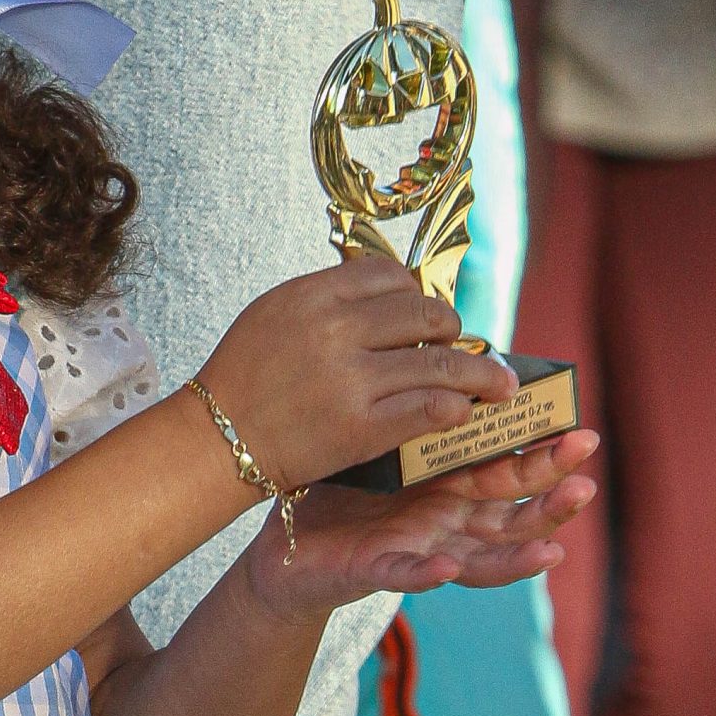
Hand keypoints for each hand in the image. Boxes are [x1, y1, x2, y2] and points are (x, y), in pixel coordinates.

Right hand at [193, 256, 520, 492]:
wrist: (217, 439)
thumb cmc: (246, 374)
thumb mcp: (275, 310)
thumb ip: (331, 296)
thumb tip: (393, 292)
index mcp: (314, 294)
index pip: (389, 276)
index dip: (415, 293)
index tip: (422, 312)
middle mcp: (336, 329)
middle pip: (424, 315)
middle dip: (453, 329)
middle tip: (461, 343)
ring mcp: (351, 379)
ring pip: (440, 364)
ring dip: (478, 372)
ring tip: (499, 382)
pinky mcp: (363, 427)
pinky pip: (429, 408)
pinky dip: (455, 408)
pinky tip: (463, 412)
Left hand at [239, 431, 598, 624]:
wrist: (289, 536)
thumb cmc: (346, 483)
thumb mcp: (390, 438)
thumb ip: (423, 406)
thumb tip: (452, 347)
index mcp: (454, 486)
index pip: (512, 470)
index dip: (548, 457)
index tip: (582, 433)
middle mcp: (447, 521)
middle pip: (512, 513)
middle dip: (551, 500)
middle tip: (586, 481)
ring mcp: (418, 548)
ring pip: (480, 557)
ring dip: (516, 553)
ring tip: (551, 547)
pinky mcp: (376, 569)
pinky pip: (404, 572)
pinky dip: (428, 573)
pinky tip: (447, 566)